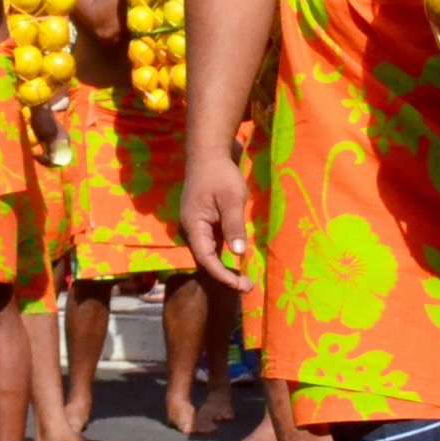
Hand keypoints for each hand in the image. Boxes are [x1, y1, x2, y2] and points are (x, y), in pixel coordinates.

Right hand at [181, 153, 252, 291]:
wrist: (208, 153)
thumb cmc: (220, 175)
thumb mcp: (231, 200)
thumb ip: (234, 226)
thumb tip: (239, 253)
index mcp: (194, 226)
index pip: (206, 259)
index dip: (221, 275)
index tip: (239, 285)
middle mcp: (191, 229)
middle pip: (206, 260)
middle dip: (225, 276)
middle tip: (247, 287)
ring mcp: (197, 226)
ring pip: (209, 253)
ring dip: (225, 267)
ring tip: (244, 280)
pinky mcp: (203, 221)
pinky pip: (212, 243)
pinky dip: (224, 254)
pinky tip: (237, 260)